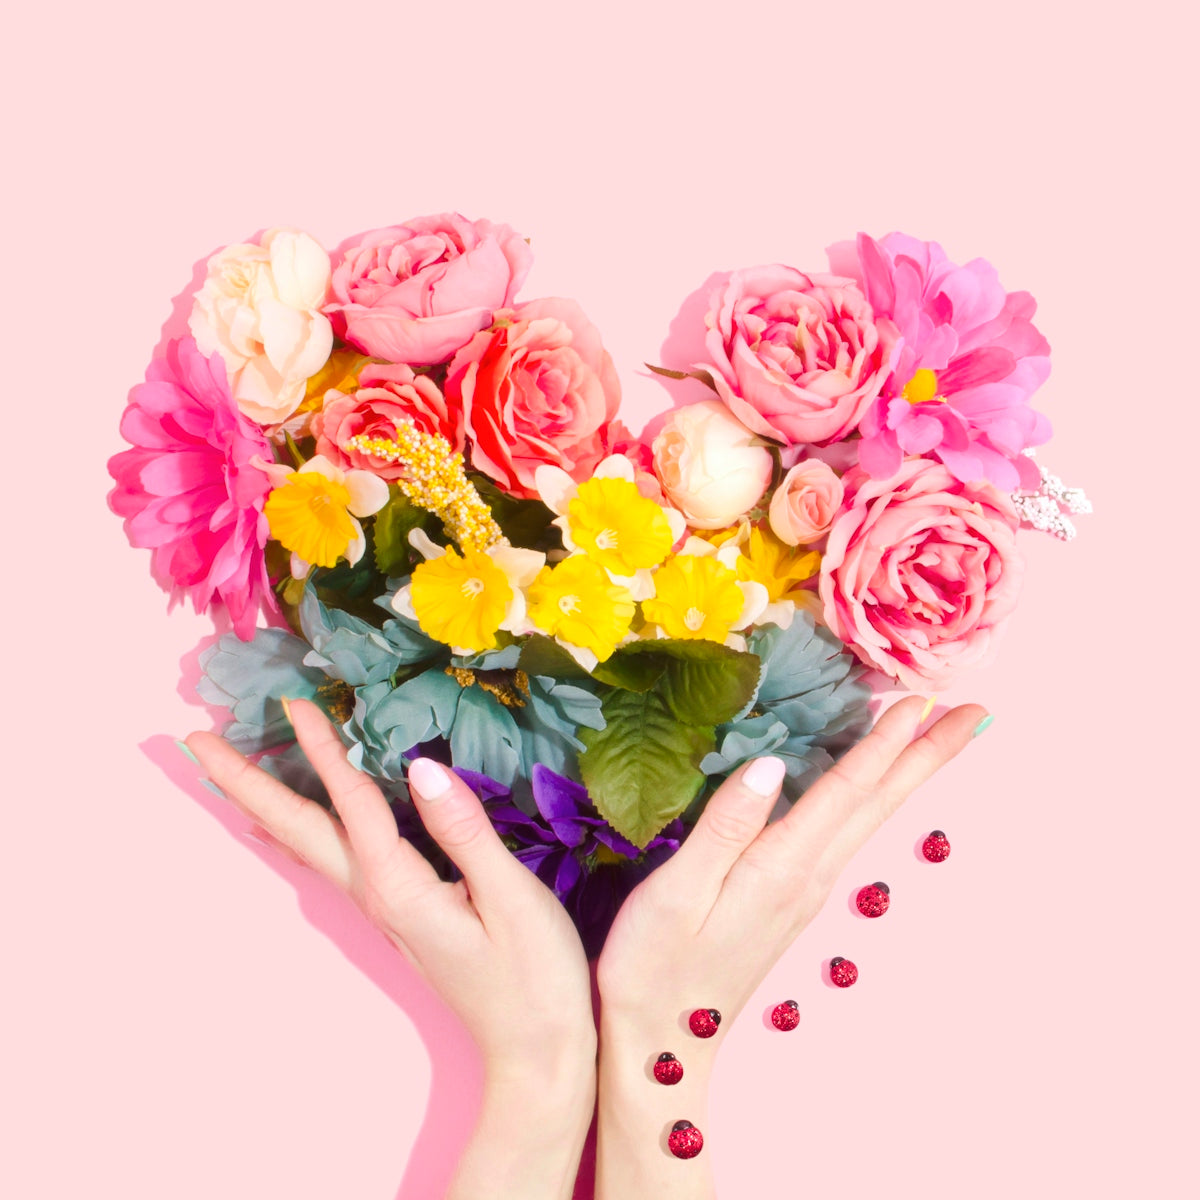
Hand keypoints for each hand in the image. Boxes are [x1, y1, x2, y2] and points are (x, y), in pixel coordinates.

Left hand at [185, 698, 595, 1199]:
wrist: (534, 1052)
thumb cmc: (534, 977)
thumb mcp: (511, 897)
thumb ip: (465, 830)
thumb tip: (420, 767)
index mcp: (400, 886)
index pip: (351, 802)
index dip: (322, 747)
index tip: (291, 699)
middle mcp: (376, 896)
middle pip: (297, 829)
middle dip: (245, 781)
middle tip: (195, 740)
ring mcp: (382, 908)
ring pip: (306, 845)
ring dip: (262, 803)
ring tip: (224, 774)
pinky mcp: (398, 913)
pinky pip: (330, 859)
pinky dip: (296, 833)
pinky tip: (284, 831)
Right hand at [593, 695, 986, 1196]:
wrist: (661, 1043)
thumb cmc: (655, 964)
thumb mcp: (678, 891)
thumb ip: (725, 825)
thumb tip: (771, 762)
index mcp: (783, 867)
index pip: (846, 790)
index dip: (884, 741)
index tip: (924, 698)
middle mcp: (808, 877)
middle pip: (880, 804)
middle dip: (928, 754)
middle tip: (979, 713)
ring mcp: (804, 892)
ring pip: (868, 819)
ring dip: (906, 773)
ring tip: (937, 738)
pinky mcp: (790, 900)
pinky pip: (846, 833)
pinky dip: (871, 798)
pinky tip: (869, 788)